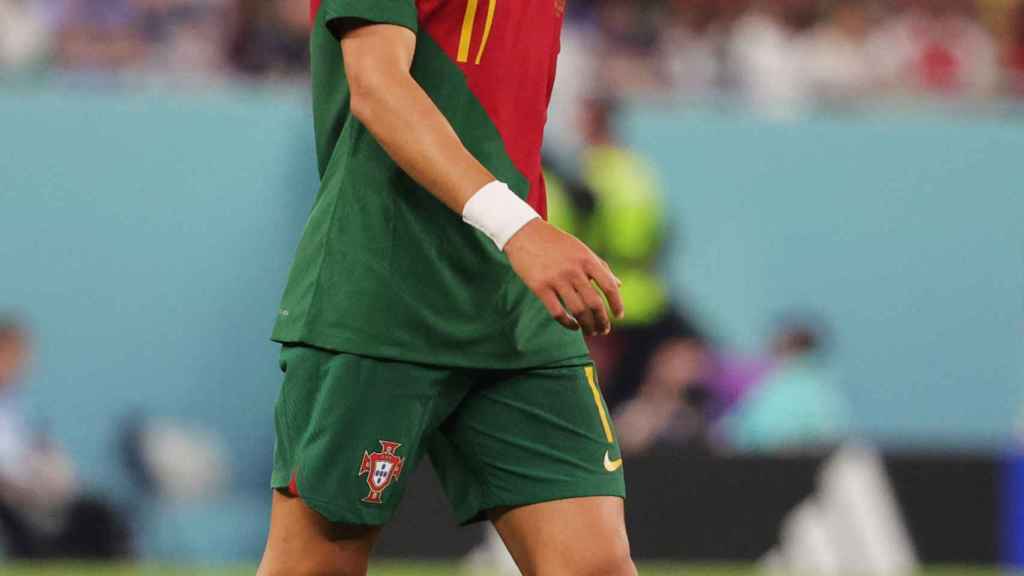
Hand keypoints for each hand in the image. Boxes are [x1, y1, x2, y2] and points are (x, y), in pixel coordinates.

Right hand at [505, 219, 624, 334]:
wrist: (524, 233)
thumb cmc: (556, 242)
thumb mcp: (581, 249)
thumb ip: (600, 267)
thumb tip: (619, 285)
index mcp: (587, 259)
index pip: (609, 286)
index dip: (617, 304)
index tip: (619, 316)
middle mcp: (574, 270)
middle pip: (594, 303)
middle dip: (602, 321)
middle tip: (604, 330)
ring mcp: (556, 279)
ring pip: (578, 311)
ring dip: (587, 325)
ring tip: (590, 331)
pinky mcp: (540, 287)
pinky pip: (557, 312)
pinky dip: (568, 323)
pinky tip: (573, 326)